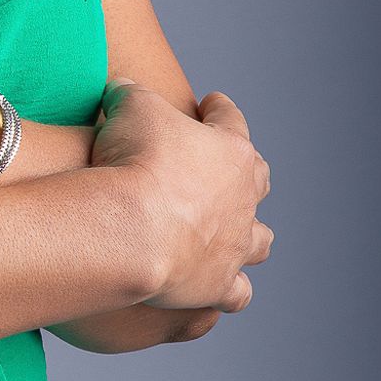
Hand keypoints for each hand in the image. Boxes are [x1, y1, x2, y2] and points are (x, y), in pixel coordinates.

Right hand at [91, 80, 273, 312]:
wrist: (131, 229)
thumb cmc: (135, 162)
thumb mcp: (128, 108)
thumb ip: (128, 93)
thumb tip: (120, 87)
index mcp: (231, 151)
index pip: (231, 120)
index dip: (220, 110)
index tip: (212, 103)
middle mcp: (243, 199)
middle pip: (257, 180)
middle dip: (245, 171)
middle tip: (228, 166)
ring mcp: (234, 244)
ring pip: (259, 240)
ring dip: (250, 234)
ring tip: (236, 231)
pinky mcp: (218, 283)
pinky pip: (237, 292)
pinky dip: (233, 288)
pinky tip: (223, 286)